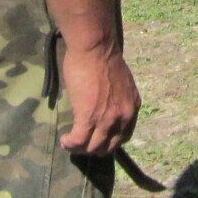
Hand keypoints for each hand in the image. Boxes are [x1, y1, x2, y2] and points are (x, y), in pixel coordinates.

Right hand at [59, 41, 139, 156]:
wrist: (96, 48)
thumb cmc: (104, 57)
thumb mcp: (120, 82)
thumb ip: (116, 97)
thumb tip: (104, 105)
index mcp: (133, 106)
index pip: (124, 136)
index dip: (108, 141)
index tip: (96, 138)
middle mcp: (124, 116)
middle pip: (109, 146)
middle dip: (94, 148)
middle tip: (81, 143)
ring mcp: (107, 119)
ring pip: (93, 147)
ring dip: (80, 148)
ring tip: (70, 143)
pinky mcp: (89, 118)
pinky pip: (79, 141)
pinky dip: (70, 144)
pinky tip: (64, 140)